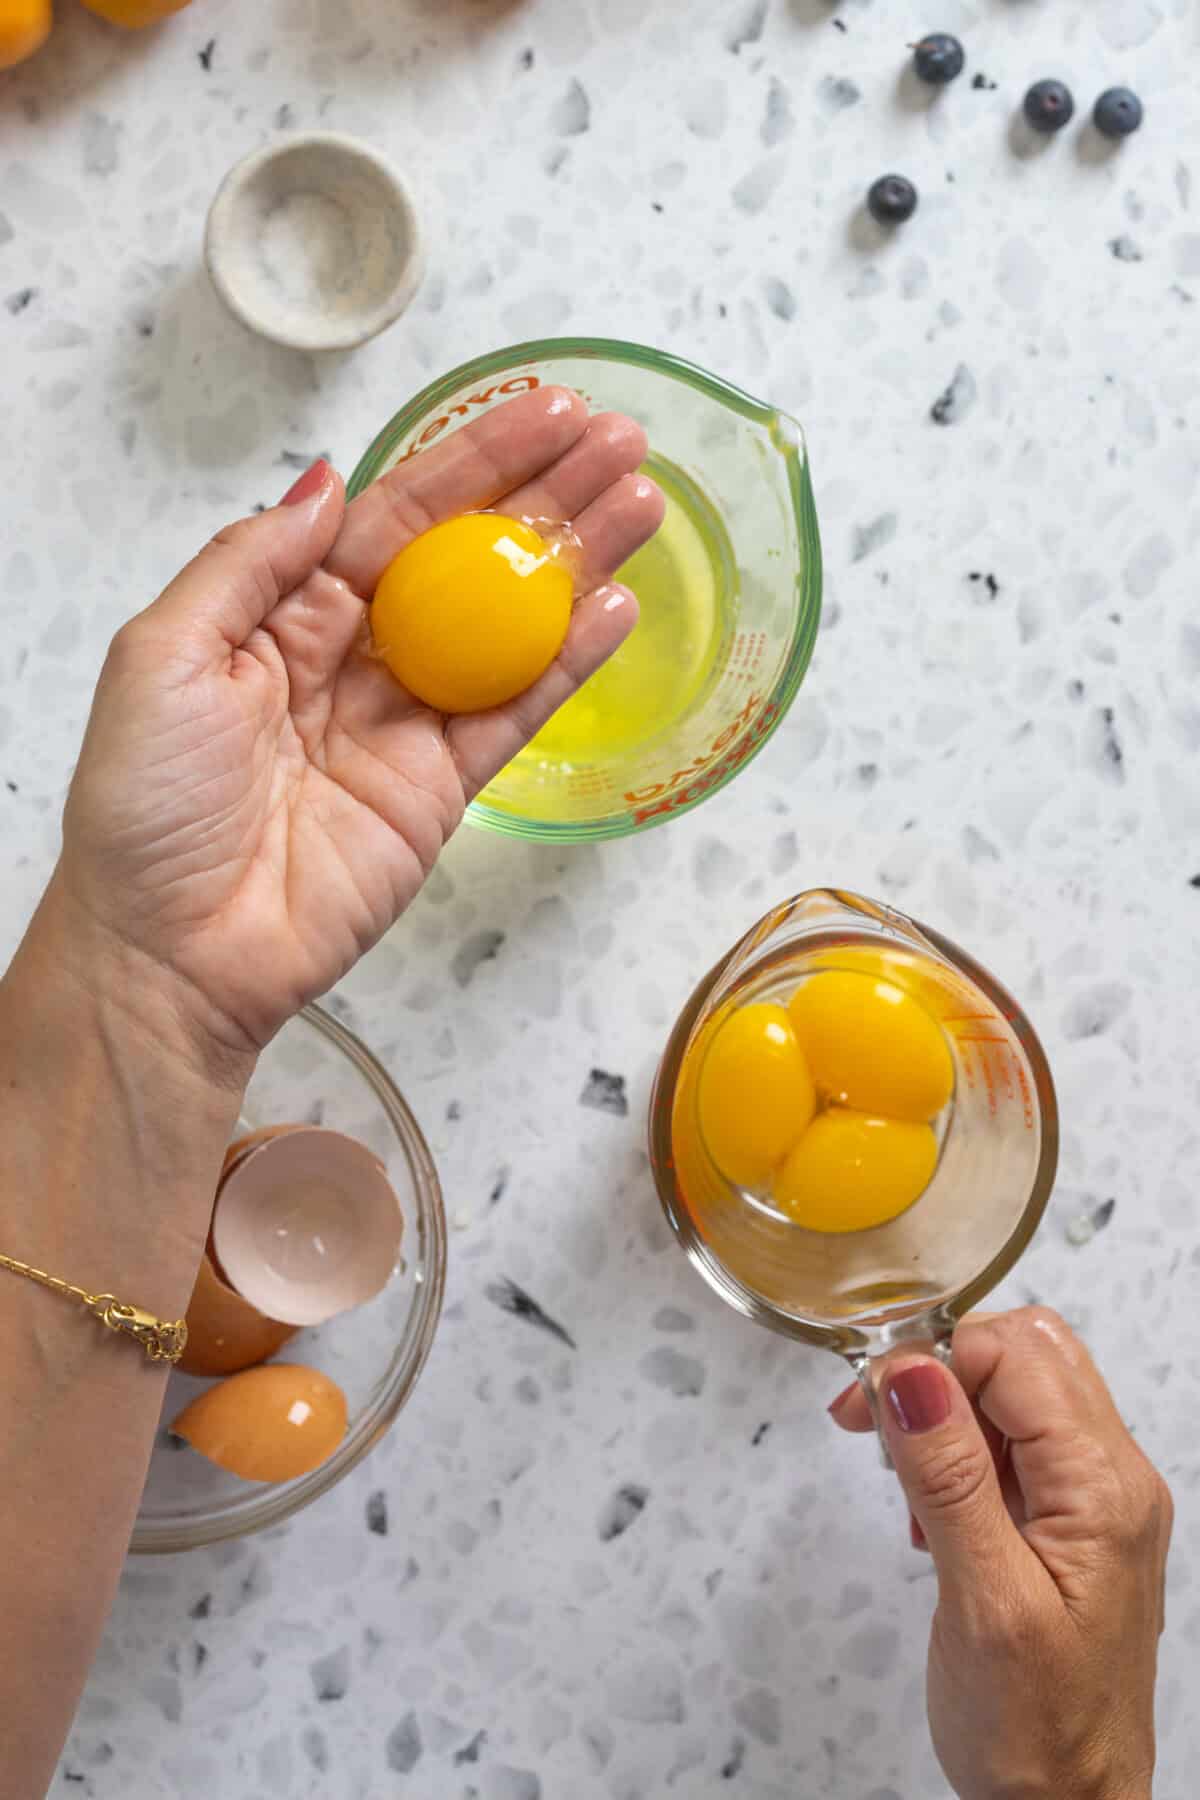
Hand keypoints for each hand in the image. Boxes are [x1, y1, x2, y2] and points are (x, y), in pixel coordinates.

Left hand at [52, 388, 661, 1065]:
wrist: (172, 950)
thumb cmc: (143, 806)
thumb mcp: (165, 653)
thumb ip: (251, 562)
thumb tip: (327, 481)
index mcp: (281, 612)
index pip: (394, 514)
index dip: (472, 460)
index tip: (543, 412)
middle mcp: (351, 657)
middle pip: (466, 558)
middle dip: (544, 497)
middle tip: (620, 445)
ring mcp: (402, 723)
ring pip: (506, 628)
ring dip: (576, 567)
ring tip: (643, 507)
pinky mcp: (439, 790)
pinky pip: (513, 712)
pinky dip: (567, 664)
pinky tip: (613, 609)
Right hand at [829, 1308, 1171, 1799]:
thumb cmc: (1035, 1731)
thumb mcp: (983, 1603)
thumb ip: (950, 1479)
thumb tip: (912, 1374)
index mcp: (1103, 1489)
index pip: (1017, 1357)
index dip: (934, 1361)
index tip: (869, 1401)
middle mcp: (1113, 1479)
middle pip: (1028, 1354)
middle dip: (940, 1367)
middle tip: (875, 1420)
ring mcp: (1095, 1499)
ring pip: (1019, 1389)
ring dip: (947, 1409)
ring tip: (902, 1476)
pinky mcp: (1070, 1522)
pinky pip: (1016, 1441)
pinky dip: (960, 1449)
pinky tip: (929, 1509)